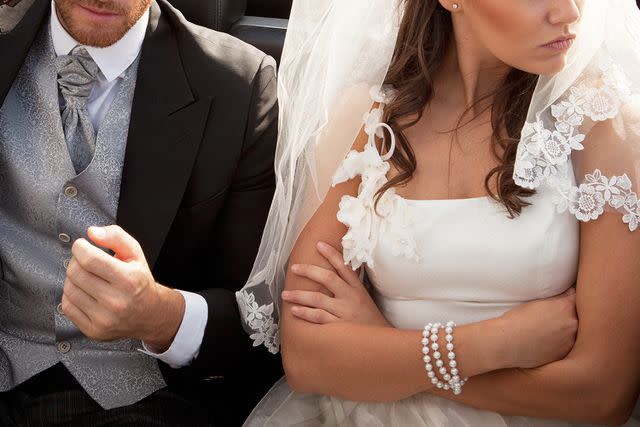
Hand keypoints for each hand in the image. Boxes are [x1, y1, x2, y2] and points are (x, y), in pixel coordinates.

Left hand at [61, 225, 184, 351]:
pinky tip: (85, 292)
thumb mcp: (136, 254)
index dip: (80, 247)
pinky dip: (72, 295)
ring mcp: (104, 319)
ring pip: (69, 289)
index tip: (82, 246)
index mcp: (130, 280)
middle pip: (76, 273)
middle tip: (85, 261)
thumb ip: (116, 237)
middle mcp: (117, 302)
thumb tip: (92, 233)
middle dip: (76, 261)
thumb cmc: (140, 281)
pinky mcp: (93, 330)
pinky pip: (67, 306)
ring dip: (73, 278)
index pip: (89, 259)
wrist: (150, 315)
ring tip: (87, 277)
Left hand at [282, 241, 389, 326]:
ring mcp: (345, 313)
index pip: (344, 267)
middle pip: (328, 278)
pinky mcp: (340, 328)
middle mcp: (351, 298)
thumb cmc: (370, 322)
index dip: (332, 254)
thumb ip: (351, 287)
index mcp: (358, 289)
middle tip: (294, 268)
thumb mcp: (364, 299)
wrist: (383, 345)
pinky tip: (294, 311)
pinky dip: (305, 314)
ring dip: (299, 295)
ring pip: (318, 299)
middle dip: (309, 271)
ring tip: (285, 294)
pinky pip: (319, 318)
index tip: (319, 244)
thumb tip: (335, 272)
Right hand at [498, 287, 577, 368]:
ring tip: (548, 331)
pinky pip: (567, 346)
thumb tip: (565, 298)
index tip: (564, 298)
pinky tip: (546, 342)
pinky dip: (560, 343)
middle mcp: (573, 323)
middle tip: (553, 316)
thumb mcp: (536, 303)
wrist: (506, 343)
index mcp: (565, 306)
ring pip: (574, 332)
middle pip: (578, 315)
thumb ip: (555, 300)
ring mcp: (570, 341)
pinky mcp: (565, 355)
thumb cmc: (515, 321)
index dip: (569, 297)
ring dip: (566, 330)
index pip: (576, 296)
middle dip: (569, 315)